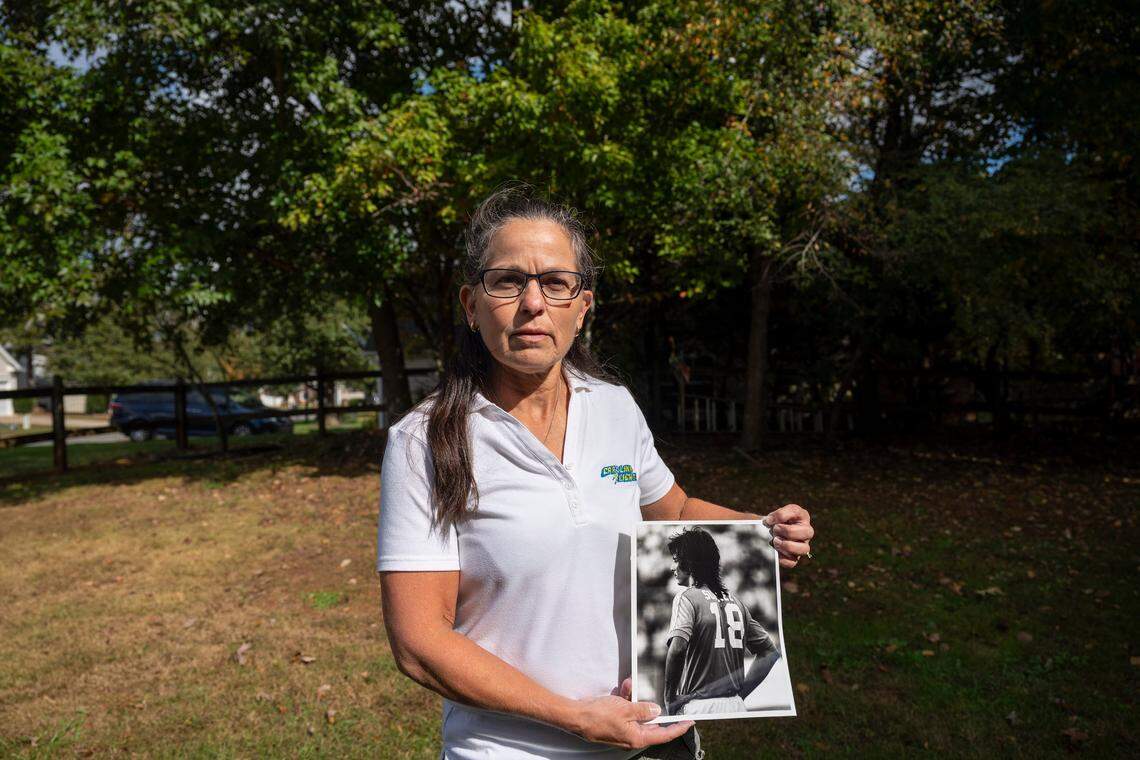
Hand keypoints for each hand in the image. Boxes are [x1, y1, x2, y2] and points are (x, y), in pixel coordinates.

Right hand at [575, 678, 693, 749]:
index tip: (689, 722)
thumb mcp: (625, 709)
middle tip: (647, 693)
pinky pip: (626, 710)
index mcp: (637, 737)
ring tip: (628, 687)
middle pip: (649, 721)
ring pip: (637, 712)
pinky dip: (625, 700)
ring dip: (634, 699)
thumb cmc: (598, 717)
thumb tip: (656, 711)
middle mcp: (632, 735)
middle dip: (648, 704)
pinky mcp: (616, 722)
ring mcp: (623, 729)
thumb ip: (643, 710)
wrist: (577, 716)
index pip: (664, 734)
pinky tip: (621, 691)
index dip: (678, 728)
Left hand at [763, 503, 813, 567]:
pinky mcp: (795, 557)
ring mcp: (802, 545)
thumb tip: (768, 522)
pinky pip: (793, 562)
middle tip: (774, 530)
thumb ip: (774, 515)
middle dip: (787, 531)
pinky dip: (782, 559)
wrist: (768, 533)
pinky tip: (775, 552)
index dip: (780, 516)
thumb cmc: (773, 521)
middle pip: (807, 532)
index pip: (795, 512)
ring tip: (775, 541)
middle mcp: (806, 531)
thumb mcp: (774, 514)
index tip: (768, 520)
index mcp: (801, 515)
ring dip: (787, 545)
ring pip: (804, 549)